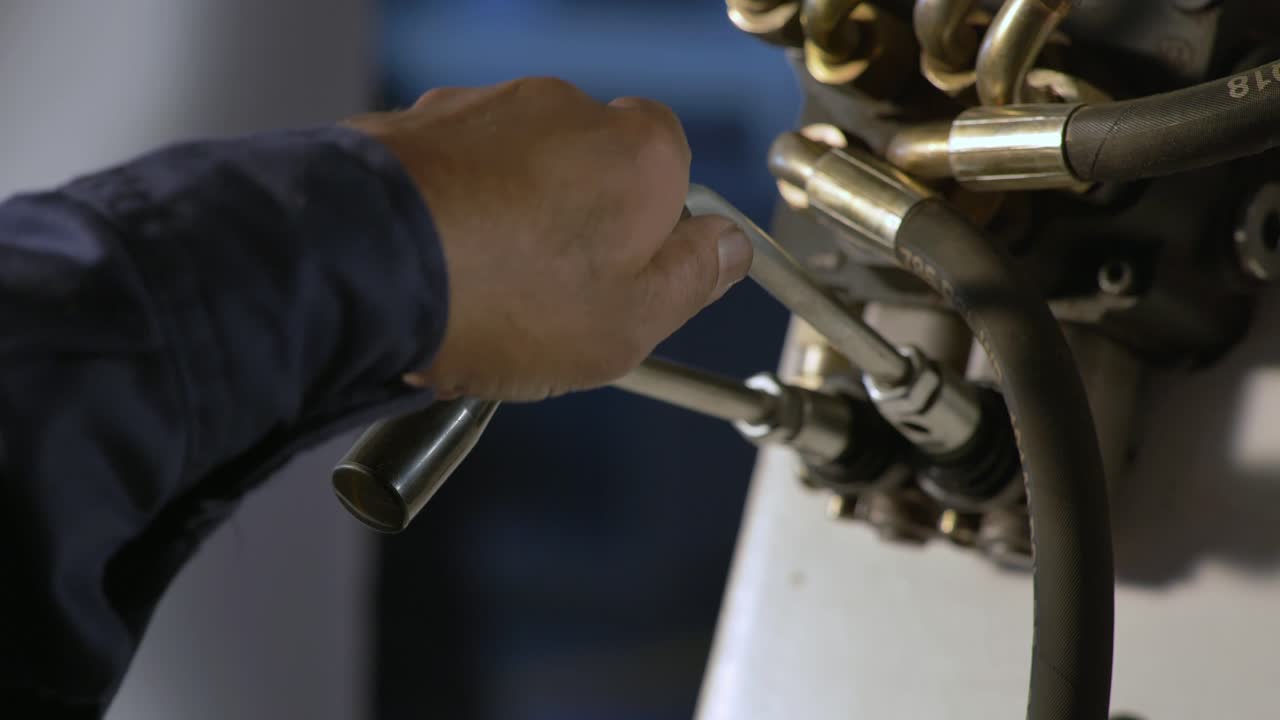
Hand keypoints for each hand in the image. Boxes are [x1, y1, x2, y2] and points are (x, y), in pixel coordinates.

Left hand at [345, 78, 751, 400]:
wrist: (362, 265)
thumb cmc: (505, 299)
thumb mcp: (630, 324)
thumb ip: (694, 278)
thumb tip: (727, 249)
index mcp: (640, 154)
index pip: (676, 171)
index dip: (654, 230)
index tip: (629, 279)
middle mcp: (567, 109)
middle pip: (594, 165)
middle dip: (578, 220)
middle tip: (549, 296)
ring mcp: (487, 107)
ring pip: (521, 165)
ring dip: (511, 213)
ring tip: (480, 287)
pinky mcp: (418, 119)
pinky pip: (456, 168)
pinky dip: (453, 204)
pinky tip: (436, 262)